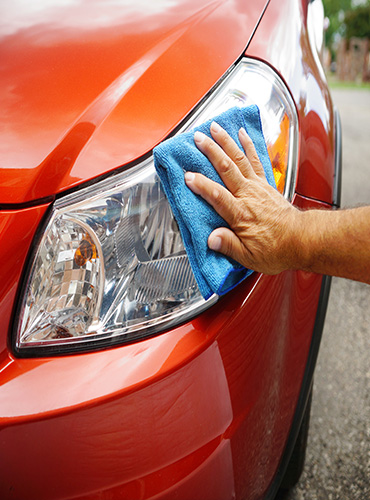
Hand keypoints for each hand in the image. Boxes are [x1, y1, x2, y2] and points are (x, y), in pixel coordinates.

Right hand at [184, 121, 300, 274]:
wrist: (300, 240)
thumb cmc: (275, 249)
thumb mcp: (248, 256)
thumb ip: (228, 245)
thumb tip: (211, 239)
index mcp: (241, 214)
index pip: (217, 196)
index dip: (201, 185)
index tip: (188, 176)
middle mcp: (248, 196)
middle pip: (227, 168)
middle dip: (211, 151)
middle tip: (198, 138)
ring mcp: (257, 187)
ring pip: (239, 159)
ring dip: (226, 142)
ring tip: (215, 127)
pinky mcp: (265, 184)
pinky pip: (255, 160)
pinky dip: (248, 146)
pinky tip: (242, 134)